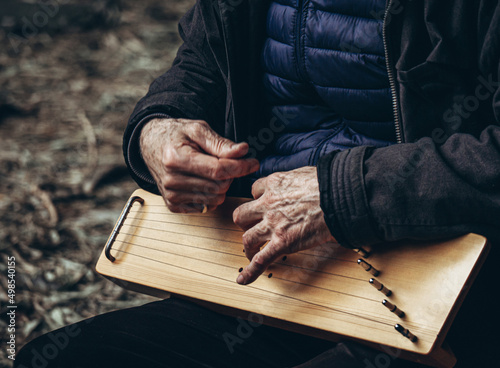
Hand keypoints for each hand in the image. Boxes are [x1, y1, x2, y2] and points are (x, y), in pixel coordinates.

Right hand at [140, 118, 258, 212]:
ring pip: (216, 198)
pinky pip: (207, 206)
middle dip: (230, 174)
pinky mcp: (174, 206)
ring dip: (221, 185)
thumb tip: (242, 151)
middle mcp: (172, 181)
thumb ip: (220, 142)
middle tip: (226, 162)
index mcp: (176, 159)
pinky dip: (211, 194)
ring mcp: (172, 196)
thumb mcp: (197, 129)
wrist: (150, 145)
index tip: (253, 162)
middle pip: (219, 186)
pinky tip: (203, 181)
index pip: (219, 170)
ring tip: (212, 170)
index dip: (241, 167)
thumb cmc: (175, 135)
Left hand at [233, 166, 335, 284]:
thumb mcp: (306, 173)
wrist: (340, 196)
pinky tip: (244, 279)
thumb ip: (298, 179)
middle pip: (242, 215)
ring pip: (247, 238)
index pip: (255, 190)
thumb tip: (306, 182)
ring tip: (251, 252)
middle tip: (253, 227)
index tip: (263, 204)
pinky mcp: (283, 242)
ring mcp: (273, 225)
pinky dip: (250, 271)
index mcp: (275, 184)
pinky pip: (260, 260)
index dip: (258, 199)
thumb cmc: (329, 184)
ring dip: (248, 247)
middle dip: (246, 223)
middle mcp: (269, 204)